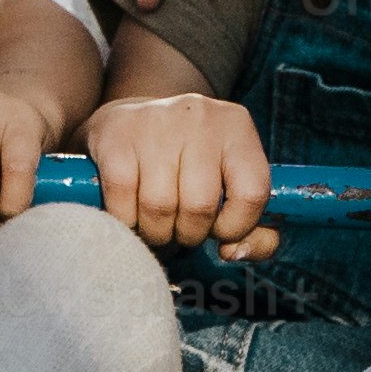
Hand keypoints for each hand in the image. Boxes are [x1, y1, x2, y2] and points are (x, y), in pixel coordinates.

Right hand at [82, 90, 278, 258]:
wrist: (129, 118)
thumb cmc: (187, 164)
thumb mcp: (229, 184)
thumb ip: (254, 230)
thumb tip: (234, 252)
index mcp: (236, 128)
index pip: (253, 192)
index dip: (236, 227)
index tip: (219, 231)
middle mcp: (200, 118)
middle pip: (200, 205)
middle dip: (189, 234)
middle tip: (180, 229)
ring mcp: (155, 124)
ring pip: (160, 207)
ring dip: (156, 233)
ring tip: (156, 224)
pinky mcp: (116, 138)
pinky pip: (123, 203)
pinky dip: (127, 221)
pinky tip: (130, 213)